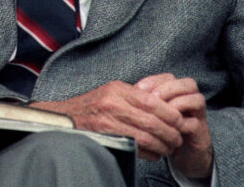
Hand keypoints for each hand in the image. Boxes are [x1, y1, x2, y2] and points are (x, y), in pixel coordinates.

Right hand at [30, 80, 184, 160]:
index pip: (153, 102)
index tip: (180, 120)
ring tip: (169, 147)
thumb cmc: (91, 106)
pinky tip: (155, 153)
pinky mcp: (105, 138)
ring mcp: (108, 123)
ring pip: (146, 137)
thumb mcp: (111, 92)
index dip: (170, 113)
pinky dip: (150, 153)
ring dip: (163, 145)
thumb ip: (134, 96)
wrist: (64, 118)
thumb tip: (164, 107)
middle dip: (170, 132)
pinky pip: (135, 148)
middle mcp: (113, 105)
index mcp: (118, 90)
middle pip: (152, 121)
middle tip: (178, 137)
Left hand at [136, 74, 212, 178]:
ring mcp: (198, 115)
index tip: (138, 88)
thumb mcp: (148, 114)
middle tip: (151, 99)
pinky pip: (195, 122)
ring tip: (160, 114)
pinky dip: (182, 124)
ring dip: (177, 104)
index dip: (154, 81)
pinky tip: (168, 129)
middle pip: (187, 83)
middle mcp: (190, 100)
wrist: (181, 154)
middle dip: (167, 89)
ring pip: (196, 98)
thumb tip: (124, 94)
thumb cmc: (161, 131)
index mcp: (177, 92)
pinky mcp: (201, 131)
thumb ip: (141, 102)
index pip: (169, 77)